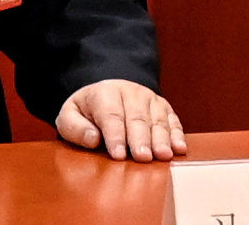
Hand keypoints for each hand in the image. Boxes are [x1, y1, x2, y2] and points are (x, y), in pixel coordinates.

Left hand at [56, 79, 189, 161]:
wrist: (106, 93)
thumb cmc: (86, 112)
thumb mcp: (69, 116)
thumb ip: (75, 128)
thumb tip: (93, 138)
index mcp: (104, 94)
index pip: (111, 116)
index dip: (115, 136)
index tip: (118, 155)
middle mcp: (130, 92)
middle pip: (137, 117)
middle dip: (140, 139)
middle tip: (143, 158)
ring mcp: (148, 98)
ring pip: (157, 118)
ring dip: (161, 138)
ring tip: (163, 155)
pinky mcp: (162, 105)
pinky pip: (171, 119)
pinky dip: (176, 134)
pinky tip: (179, 148)